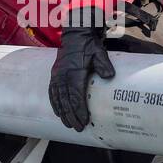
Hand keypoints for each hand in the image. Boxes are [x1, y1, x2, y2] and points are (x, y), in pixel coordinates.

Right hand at [48, 8, 115, 130]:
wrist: (75, 35)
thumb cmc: (88, 46)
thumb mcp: (99, 53)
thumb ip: (104, 65)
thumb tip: (109, 76)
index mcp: (74, 73)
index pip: (76, 96)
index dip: (80, 110)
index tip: (84, 121)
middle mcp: (63, 76)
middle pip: (66, 101)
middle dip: (71, 116)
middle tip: (77, 127)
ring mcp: (57, 76)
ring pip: (58, 99)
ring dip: (63, 112)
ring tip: (68, 124)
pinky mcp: (55, 75)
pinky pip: (52, 92)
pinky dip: (55, 103)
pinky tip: (58, 111)